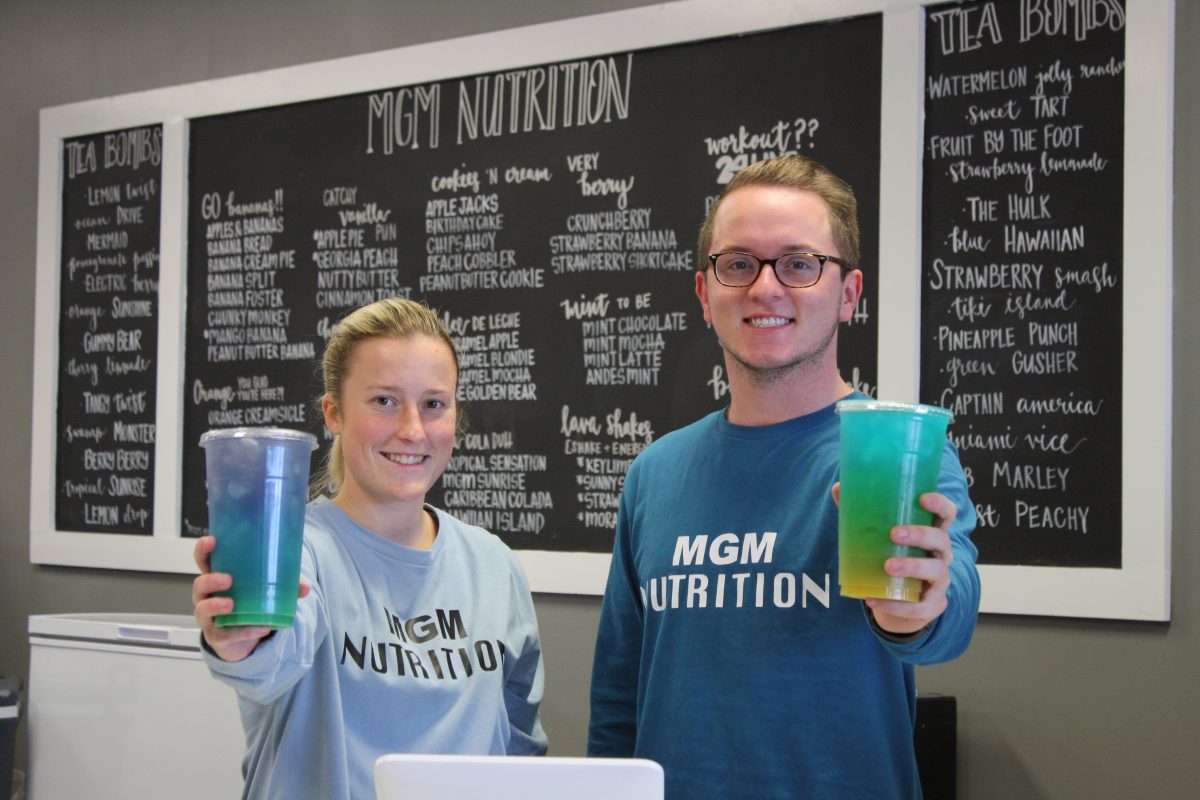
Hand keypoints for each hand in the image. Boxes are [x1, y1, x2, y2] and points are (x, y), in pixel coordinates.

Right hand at [191, 535, 309, 661]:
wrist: (244, 638)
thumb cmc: (248, 604)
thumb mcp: (265, 590)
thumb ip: (285, 586)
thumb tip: (305, 586)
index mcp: (217, 577)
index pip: (204, 561)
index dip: (203, 550)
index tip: (211, 541)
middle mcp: (207, 596)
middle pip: (199, 584)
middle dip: (210, 580)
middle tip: (227, 579)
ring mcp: (208, 617)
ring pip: (203, 610)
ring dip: (216, 605)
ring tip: (231, 604)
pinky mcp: (217, 636)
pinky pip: (226, 634)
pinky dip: (245, 631)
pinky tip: (261, 628)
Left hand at [831, 484, 957, 635]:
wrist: (900, 597)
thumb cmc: (893, 555)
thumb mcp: (880, 534)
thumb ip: (862, 511)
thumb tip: (840, 488)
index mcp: (932, 531)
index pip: (946, 514)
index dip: (939, 504)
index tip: (923, 497)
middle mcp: (941, 554)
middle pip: (941, 540)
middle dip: (920, 535)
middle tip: (894, 534)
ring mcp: (940, 579)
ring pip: (936, 571)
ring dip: (913, 567)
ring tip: (887, 567)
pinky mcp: (933, 603)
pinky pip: (920, 606)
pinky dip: (897, 606)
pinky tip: (875, 600)